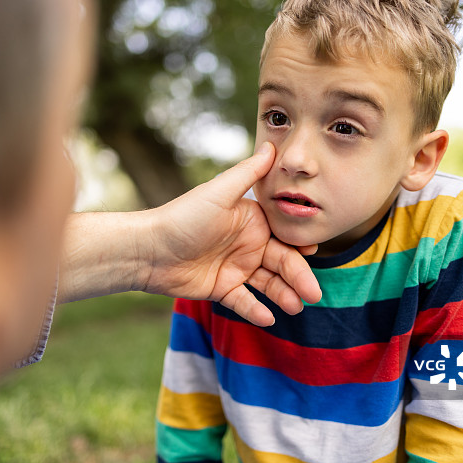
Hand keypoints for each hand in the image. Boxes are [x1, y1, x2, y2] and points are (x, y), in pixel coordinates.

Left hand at [144, 142, 321, 325]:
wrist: (149, 249)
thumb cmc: (182, 217)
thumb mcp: (219, 193)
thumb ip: (248, 173)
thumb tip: (273, 145)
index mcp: (251, 221)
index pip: (284, 235)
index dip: (300, 246)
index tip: (314, 252)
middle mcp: (247, 244)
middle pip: (281, 263)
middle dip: (298, 278)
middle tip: (314, 294)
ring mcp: (235, 268)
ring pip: (268, 284)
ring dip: (282, 295)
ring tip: (295, 307)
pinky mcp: (222, 288)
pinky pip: (244, 301)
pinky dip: (256, 310)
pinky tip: (269, 318)